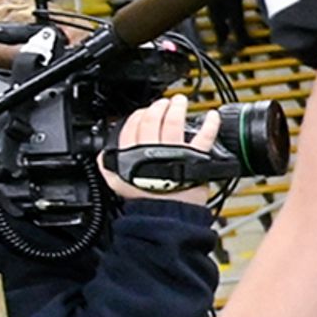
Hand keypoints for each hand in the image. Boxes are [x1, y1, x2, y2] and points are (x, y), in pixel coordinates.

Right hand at [102, 99, 220, 200]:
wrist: (164, 215)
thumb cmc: (145, 201)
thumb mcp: (117, 183)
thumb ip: (109, 165)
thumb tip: (104, 154)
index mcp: (131, 154)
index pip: (132, 125)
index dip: (139, 115)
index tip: (146, 111)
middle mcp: (151, 149)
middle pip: (153, 119)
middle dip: (158, 107)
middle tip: (164, 103)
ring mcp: (173, 152)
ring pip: (174, 122)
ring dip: (177, 108)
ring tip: (180, 101)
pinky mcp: (194, 158)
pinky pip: (204, 137)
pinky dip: (210, 124)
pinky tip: (212, 116)